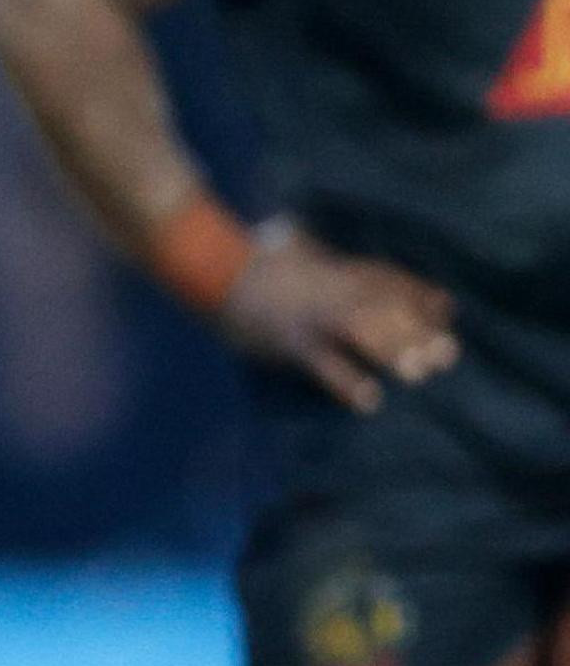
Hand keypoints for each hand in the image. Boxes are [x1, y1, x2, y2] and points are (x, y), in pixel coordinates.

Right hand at [217, 221, 458, 411]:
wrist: (217, 268)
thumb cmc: (269, 273)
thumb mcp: (315, 265)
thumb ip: (360, 275)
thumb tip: (419, 293)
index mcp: (339, 273)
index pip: (390, 282)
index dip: (422, 299)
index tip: (447, 313)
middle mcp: (333, 293)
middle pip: (384, 308)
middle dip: (416, 331)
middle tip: (445, 355)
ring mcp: (313, 317)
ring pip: (360, 330)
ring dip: (390, 350)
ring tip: (416, 374)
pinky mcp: (291, 341)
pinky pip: (324, 363)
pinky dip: (347, 382)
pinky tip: (369, 400)